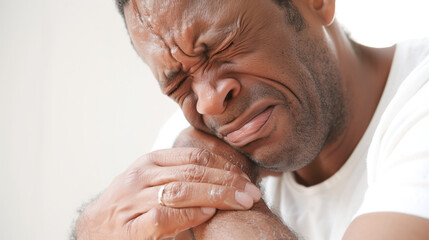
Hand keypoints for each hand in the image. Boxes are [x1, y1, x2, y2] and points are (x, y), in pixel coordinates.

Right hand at [75, 147, 260, 239]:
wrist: (95, 229)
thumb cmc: (132, 206)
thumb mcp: (153, 182)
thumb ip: (181, 177)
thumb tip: (224, 177)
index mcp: (150, 161)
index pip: (194, 157)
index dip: (224, 166)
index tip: (245, 178)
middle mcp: (141, 176)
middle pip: (193, 172)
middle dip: (228, 182)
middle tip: (252, 192)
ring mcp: (134, 200)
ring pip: (182, 190)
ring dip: (218, 196)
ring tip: (242, 201)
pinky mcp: (131, 226)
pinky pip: (165, 215)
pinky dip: (190, 214)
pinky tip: (208, 214)